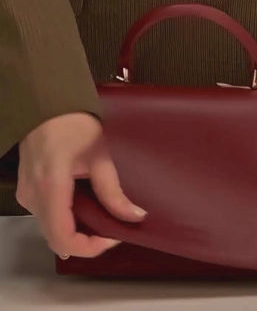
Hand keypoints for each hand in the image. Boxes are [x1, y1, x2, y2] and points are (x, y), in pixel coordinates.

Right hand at [16, 113, 146, 258]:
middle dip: (87, 239)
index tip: (113, 236)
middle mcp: (32, 196)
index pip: (63, 238)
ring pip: (51, 229)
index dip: (90, 247)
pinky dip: (67, 218)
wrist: (48, 104)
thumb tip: (135, 216)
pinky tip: (86, 206)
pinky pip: (46, 216)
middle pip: (56, 238)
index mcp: (50, 187)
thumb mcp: (100, 155)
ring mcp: (26, 193)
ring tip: (103, 216)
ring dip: (77, 229)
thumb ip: (114, 190)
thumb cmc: (73, 123)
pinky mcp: (27, 189)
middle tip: (113, 227)